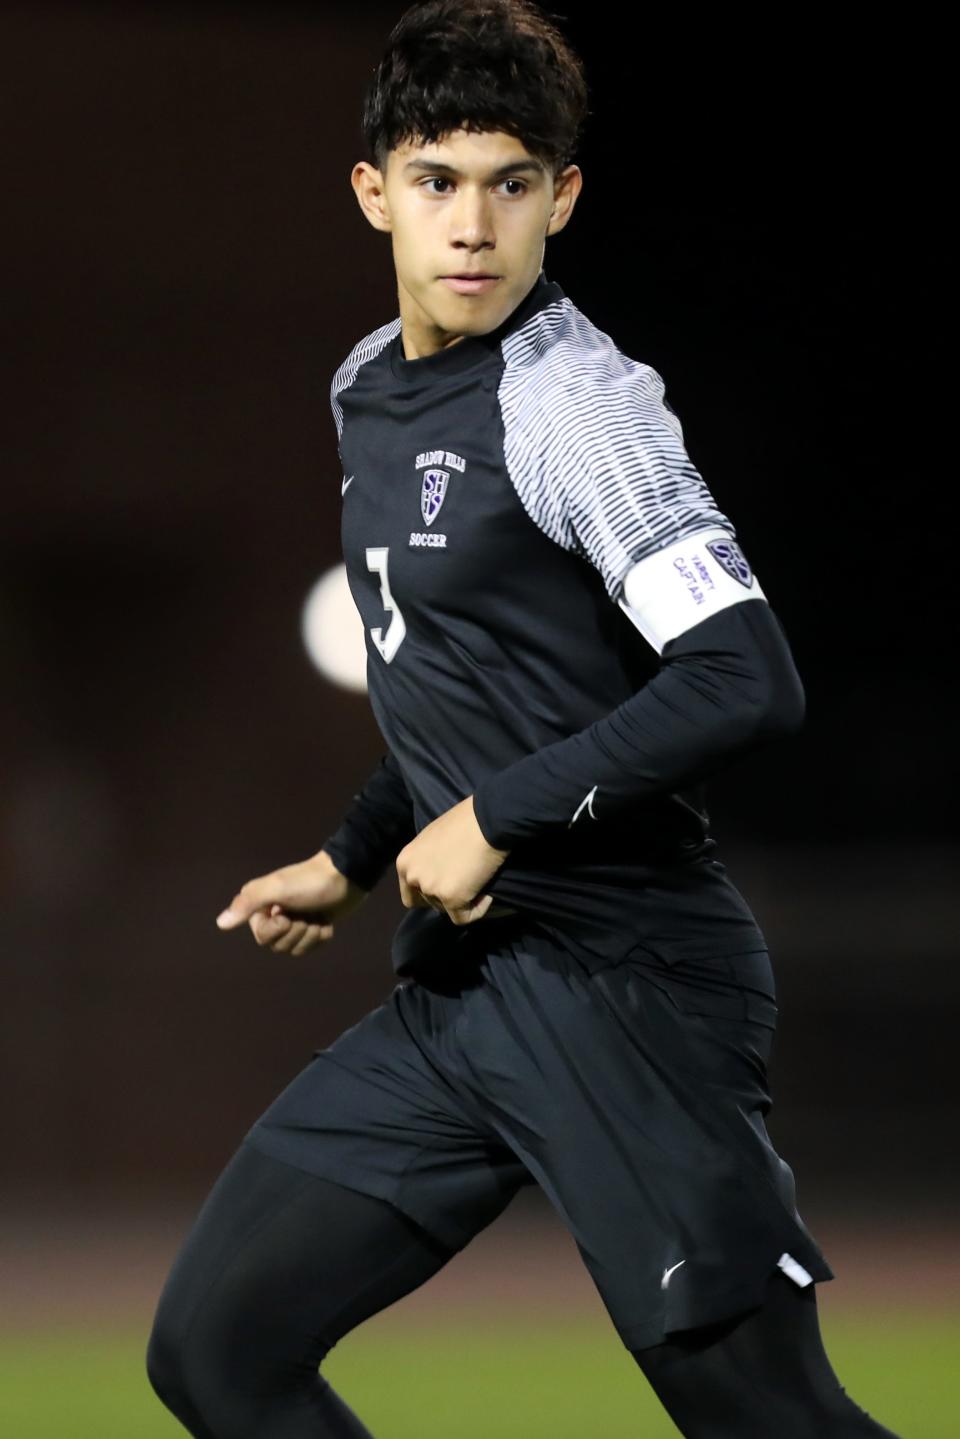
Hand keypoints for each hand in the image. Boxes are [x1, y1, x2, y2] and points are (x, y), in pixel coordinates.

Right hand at [215, 849, 367, 955]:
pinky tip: (326, 920)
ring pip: (296, 949)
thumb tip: (221, 923)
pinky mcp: (313, 926)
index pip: (262, 938)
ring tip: (317, 916)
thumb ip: (248, 903)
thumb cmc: (310, 882)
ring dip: (311, 935)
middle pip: (279, 946)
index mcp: (262, 905)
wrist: (346, 876)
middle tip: (306, 913)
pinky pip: (312, 946)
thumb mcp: (277, 888)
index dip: (277, 930)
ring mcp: (295, 921)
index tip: (287, 913)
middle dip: (298, 932)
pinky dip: (322, 935)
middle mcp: (274, 914)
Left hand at [395, 796, 509, 925]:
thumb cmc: (466, 822)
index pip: (410, 894)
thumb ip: (427, 860)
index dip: (430, 894)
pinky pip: (463, 918)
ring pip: (445, 910)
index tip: (448, 885)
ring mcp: (430, 888)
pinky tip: (487, 893)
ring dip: (463, 900)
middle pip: (428, 903)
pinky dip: (477, 909)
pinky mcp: (451, 898)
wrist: (488, 819)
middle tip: (466, 881)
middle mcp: (412, 876)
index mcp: (404, 862)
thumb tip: (437, 873)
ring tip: (478, 880)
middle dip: (447, 896)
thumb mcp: (433, 839)